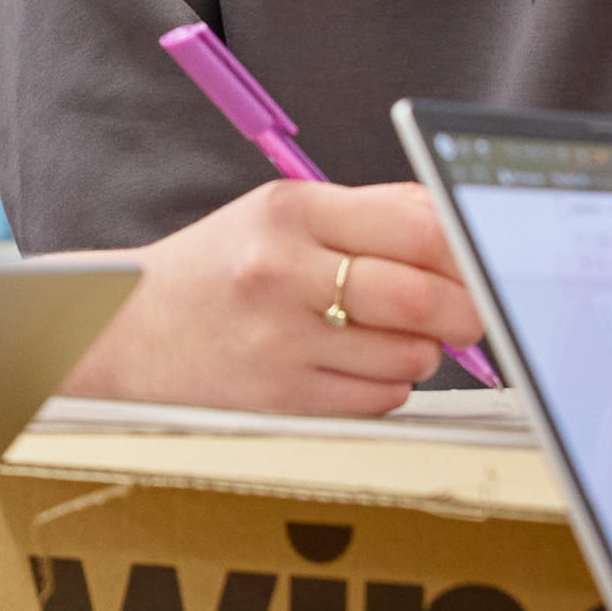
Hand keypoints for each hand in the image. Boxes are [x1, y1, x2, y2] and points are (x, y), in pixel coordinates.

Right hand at [66, 179, 477, 416]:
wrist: (125, 329)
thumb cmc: (218, 268)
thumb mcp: (278, 214)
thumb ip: (370, 212)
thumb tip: (460, 225)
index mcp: (289, 211)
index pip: (416, 224)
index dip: (468, 247)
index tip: (485, 260)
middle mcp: (281, 273)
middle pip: (420, 296)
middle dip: (466, 309)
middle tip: (474, 313)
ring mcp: (279, 341)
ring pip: (407, 356)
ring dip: (422, 351)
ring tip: (392, 336)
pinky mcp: (280, 398)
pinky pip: (378, 399)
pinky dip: (387, 385)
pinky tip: (356, 366)